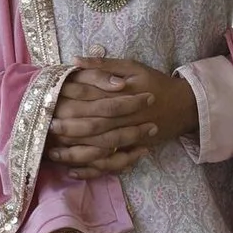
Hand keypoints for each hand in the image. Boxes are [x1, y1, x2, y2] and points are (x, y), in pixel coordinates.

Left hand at [44, 61, 199, 175]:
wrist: (185, 105)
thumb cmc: (155, 82)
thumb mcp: (133, 66)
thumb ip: (104, 64)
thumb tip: (75, 60)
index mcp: (123, 95)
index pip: (92, 101)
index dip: (70, 104)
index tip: (48, 107)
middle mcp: (125, 118)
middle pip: (94, 127)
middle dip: (69, 131)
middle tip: (47, 131)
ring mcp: (130, 138)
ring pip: (100, 149)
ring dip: (76, 154)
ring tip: (53, 153)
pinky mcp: (133, 151)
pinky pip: (111, 165)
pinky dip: (92, 170)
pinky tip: (73, 171)